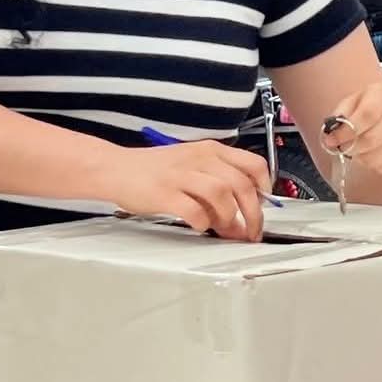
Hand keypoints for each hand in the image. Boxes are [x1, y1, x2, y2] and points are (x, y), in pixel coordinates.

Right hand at [107, 140, 269, 239]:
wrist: (116, 168)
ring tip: (226, 231)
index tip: (264, 205)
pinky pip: (193, 210)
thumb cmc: (153, 170)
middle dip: (253, 213)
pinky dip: (203, 222)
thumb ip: (217, 182)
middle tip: (251, 231)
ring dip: (230, 218)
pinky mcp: (164, 193)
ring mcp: (181, 175)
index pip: (253, 164)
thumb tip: (241, 211)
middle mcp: (199, 159)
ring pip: (222, 195)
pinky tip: (200, 226)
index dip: (265, 187)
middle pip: (241, 185)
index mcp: (210, 150)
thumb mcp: (191, 164)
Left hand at [320, 80, 381, 193]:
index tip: (332, 142)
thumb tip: (330, 138)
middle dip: (351, 148)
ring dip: (362, 158)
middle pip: (371, 141)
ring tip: (362, 149)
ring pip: (377, 159)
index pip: (366, 116)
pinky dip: (375, 165)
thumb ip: (339, 117)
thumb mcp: (354, 102)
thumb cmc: (374, 107)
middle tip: (345, 147)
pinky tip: (377, 153)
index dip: (346, 133)